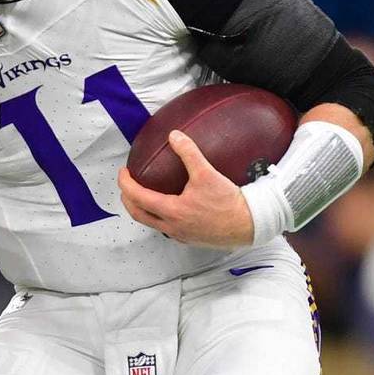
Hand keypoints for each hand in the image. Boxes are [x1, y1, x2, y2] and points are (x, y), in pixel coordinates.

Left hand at [117, 130, 253, 248]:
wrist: (250, 225)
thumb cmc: (229, 203)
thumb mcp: (207, 174)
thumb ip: (189, 153)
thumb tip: (175, 136)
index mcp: (171, 211)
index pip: (137, 197)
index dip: (125, 184)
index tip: (123, 173)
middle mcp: (172, 226)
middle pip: (138, 214)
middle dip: (128, 199)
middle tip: (128, 185)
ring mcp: (180, 235)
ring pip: (152, 223)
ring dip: (143, 210)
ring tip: (144, 195)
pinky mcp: (190, 239)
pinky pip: (167, 228)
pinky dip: (160, 217)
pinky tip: (169, 208)